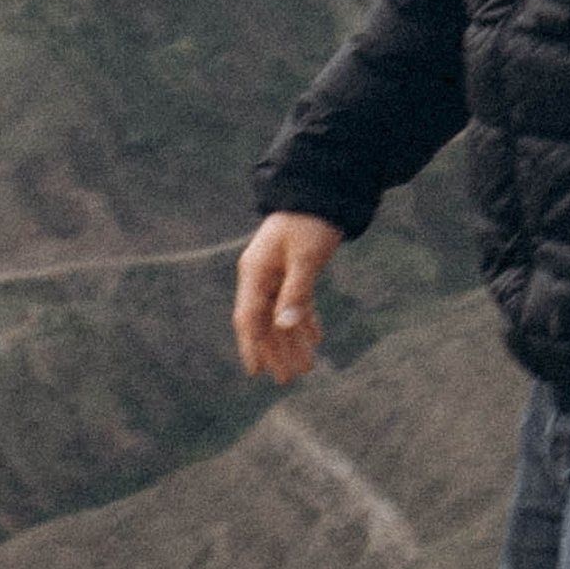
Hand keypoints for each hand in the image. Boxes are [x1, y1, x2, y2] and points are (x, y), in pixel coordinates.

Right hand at [233, 211, 344, 383]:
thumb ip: (296, 291)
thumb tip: (286, 326)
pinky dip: (303, 319)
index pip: (249, 317)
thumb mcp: (307, 257)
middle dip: (277, 351)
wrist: (320, 189)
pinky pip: (293, 301)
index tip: (256, 372)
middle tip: (291, 379)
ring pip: (279, 314)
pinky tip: (315, 338)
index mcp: (255, 271)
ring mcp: (274, 272)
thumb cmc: (311, 221)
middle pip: (264, 321)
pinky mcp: (291, 269)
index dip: (252, 346)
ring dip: (292, 340)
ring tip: (307, 366)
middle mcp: (260, 275)